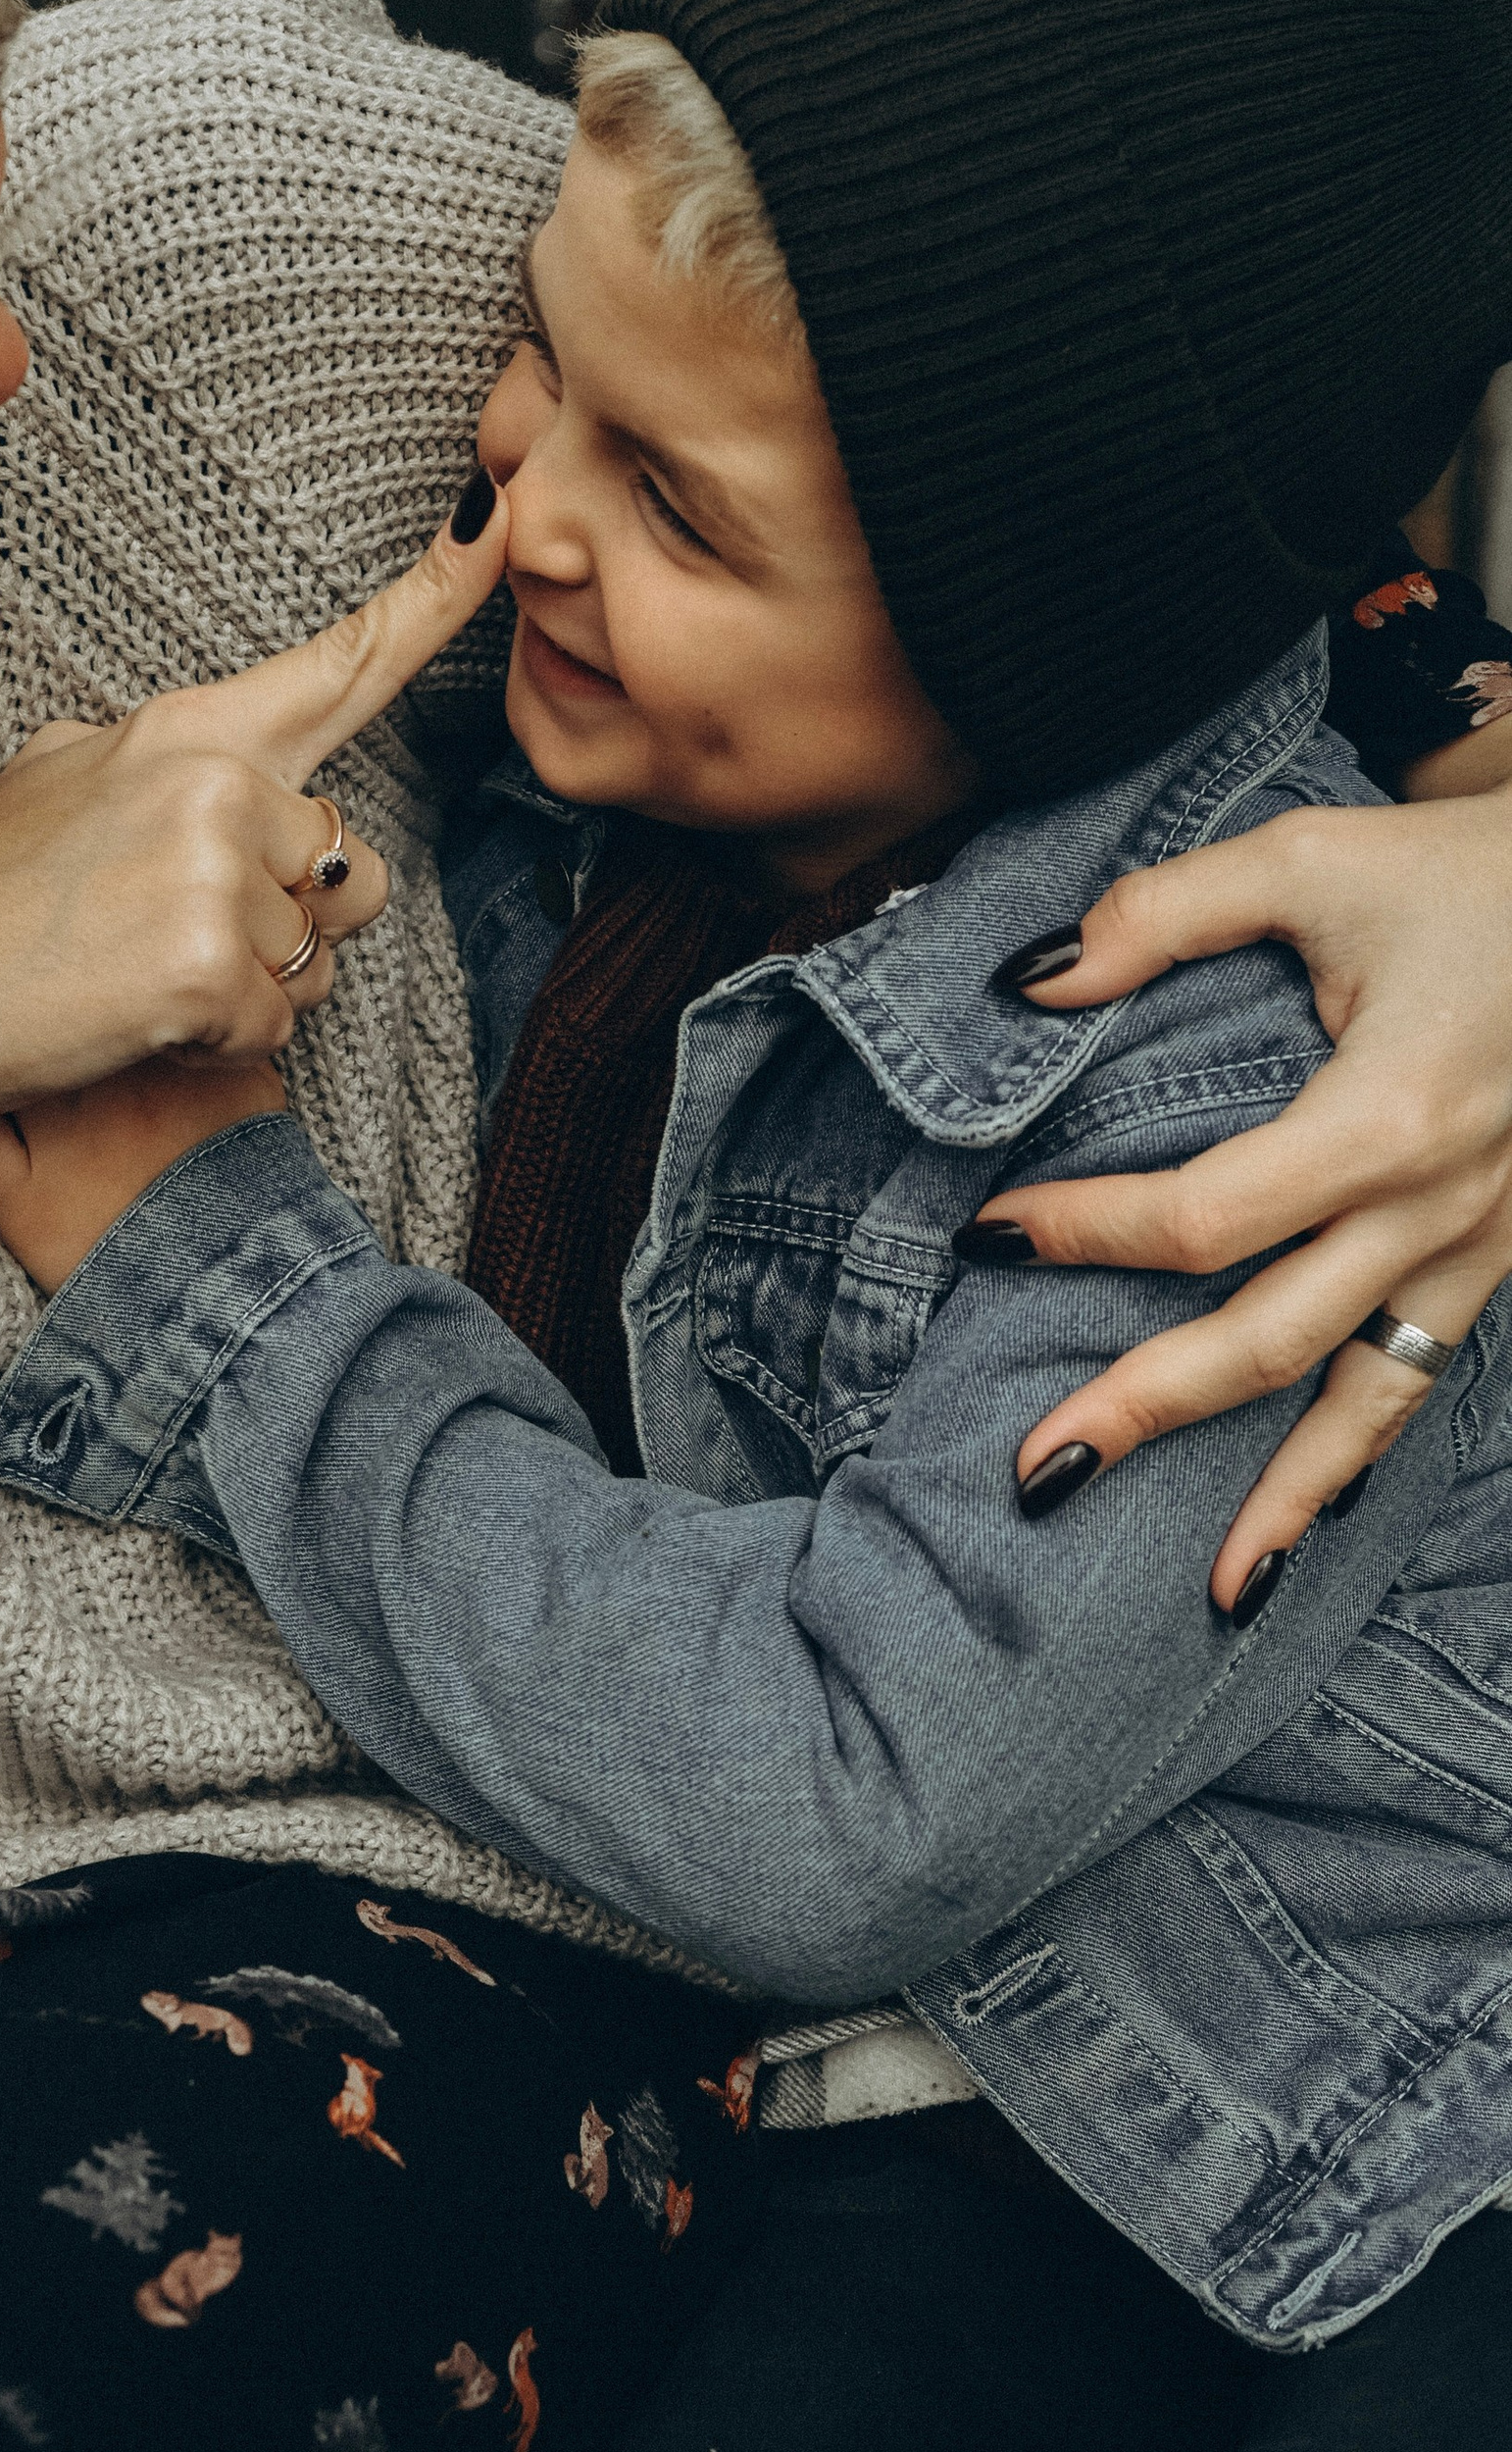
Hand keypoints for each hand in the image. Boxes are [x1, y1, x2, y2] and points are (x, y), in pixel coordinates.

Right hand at [0, 481, 511, 1357]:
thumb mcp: (58, 780)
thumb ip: (157, 762)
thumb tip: (194, 762)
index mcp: (187, 729)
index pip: (339, 662)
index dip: (437, 594)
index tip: (502, 518)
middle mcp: (214, 781)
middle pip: (345, 866)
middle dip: (284, 922)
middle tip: (163, 932)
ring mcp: (212, 870)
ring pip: (318, 957)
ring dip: (253, 989)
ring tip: (140, 972)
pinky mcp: (206, 965)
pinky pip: (279, 1024)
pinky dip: (221, 1042)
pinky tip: (138, 1018)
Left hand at [971, 779, 1511, 1607]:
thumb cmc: (1463, 876)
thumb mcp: (1307, 861)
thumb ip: (1160, 915)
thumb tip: (1025, 982)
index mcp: (1387, 1117)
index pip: (1206, 1213)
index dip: (1087, 1230)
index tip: (990, 1233)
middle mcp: (1437, 1206)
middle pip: (1270, 1339)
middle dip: (1148, 1410)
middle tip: (1034, 1471)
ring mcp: (1476, 1246)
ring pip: (1364, 1400)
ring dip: (1278, 1495)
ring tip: (1205, 1590)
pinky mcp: (1495, 1257)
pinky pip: (1420, 1380)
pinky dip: (1360, 1463)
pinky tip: (1301, 1534)